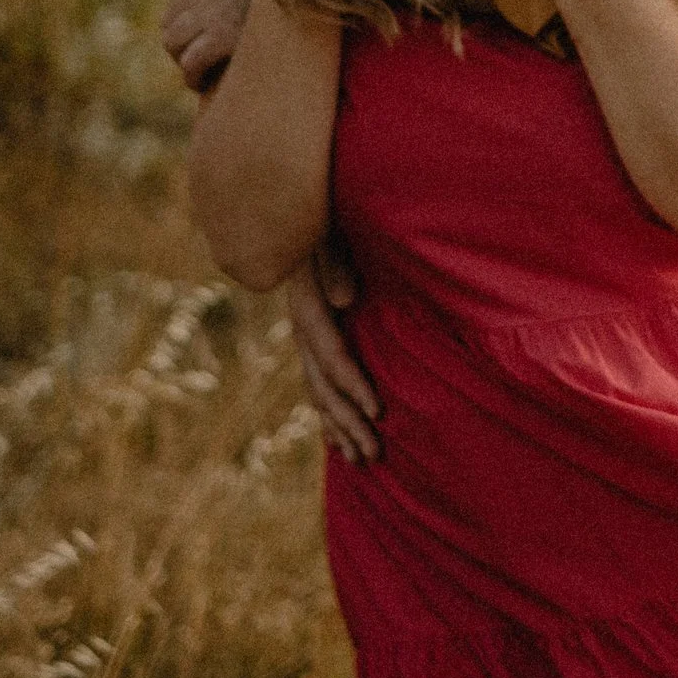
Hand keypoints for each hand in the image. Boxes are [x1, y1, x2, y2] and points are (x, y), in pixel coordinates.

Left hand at [164, 0, 253, 90]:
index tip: (208, 8)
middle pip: (172, 13)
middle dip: (183, 31)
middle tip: (203, 46)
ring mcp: (210, 8)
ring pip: (174, 40)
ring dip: (185, 54)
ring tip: (200, 67)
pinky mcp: (222, 35)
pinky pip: (192, 63)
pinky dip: (194, 75)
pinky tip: (205, 82)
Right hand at [286, 242, 379, 463]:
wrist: (298, 217)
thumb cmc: (323, 224)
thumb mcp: (326, 236)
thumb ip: (335, 265)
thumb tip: (347, 299)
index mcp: (307, 308)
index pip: (332, 356)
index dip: (354, 385)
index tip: (379, 411)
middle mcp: (302, 332)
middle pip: (323, 387)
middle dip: (349, 422)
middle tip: (375, 453)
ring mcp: (304, 342)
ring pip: (319, 395)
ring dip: (341, 428)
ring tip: (364, 460)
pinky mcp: (312, 345)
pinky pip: (317, 388)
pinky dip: (329, 417)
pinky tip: (338, 443)